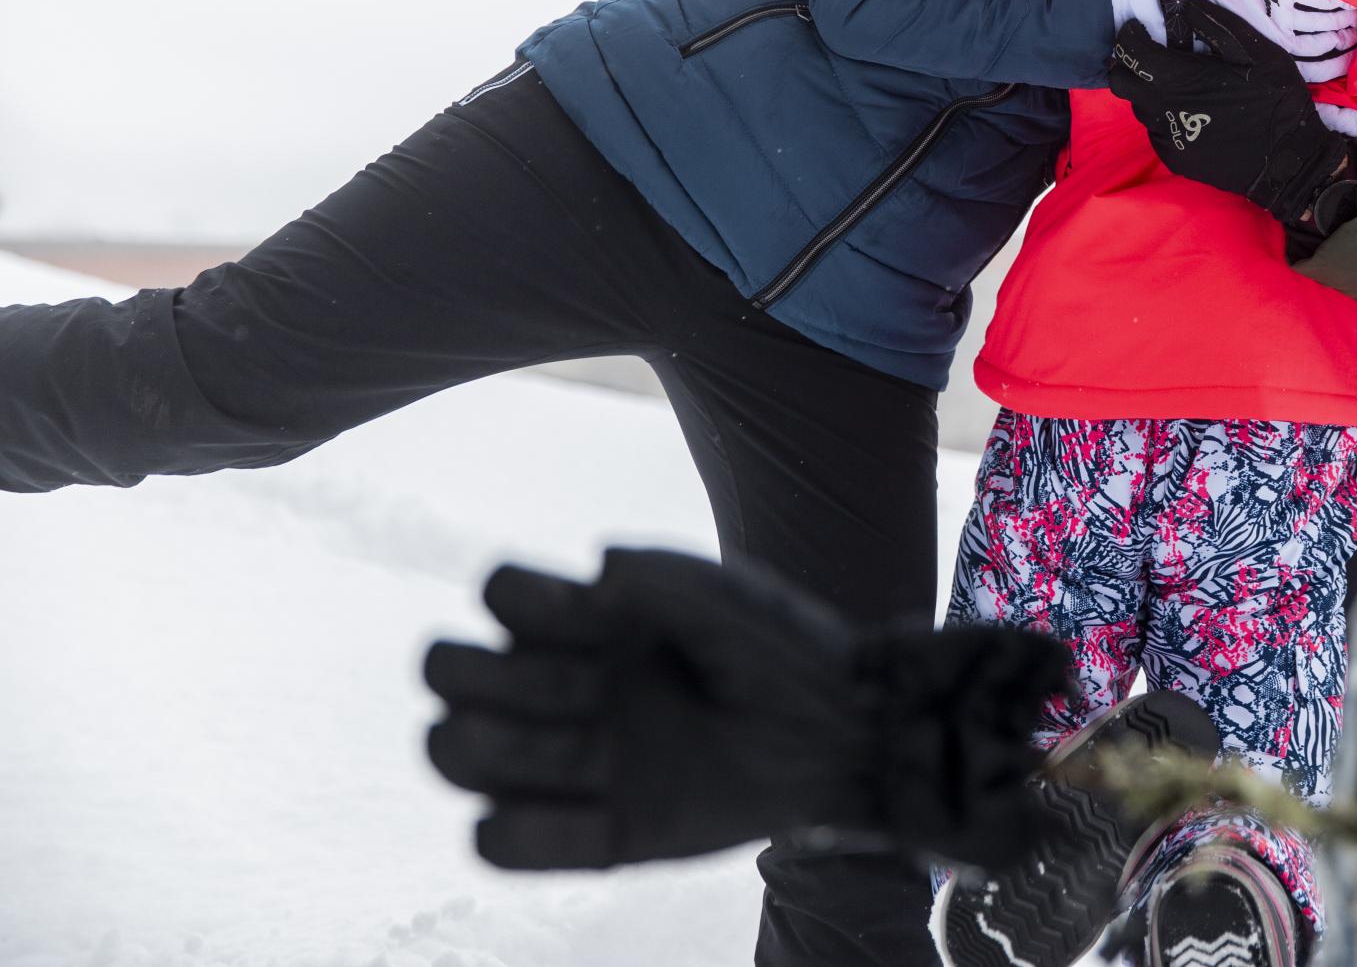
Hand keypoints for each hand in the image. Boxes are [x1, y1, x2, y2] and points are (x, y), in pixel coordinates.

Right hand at [423, 548, 1069, 870]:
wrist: (848, 728)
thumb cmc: (788, 649)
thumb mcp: (728, 595)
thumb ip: (663, 574)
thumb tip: (599, 569)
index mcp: (593, 622)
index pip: (502, 595)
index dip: (522, 598)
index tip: (596, 610)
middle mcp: (571, 685)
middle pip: (452, 671)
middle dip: (477, 673)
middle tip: (577, 686)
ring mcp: (581, 759)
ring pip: (458, 754)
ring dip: (481, 747)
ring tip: (575, 745)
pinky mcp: (607, 832)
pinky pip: (506, 844)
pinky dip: (506, 836)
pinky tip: (561, 809)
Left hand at [1106, 2, 1349, 225]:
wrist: (1287, 163)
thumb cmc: (1275, 101)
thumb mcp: (1258, 53)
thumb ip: (1218, 26)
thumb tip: (1187, 6)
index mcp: (1178, 79)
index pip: (1130, 53)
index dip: (1129, 37)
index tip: (1139, 29)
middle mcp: (1162, 109)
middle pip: (1121, 83)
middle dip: (1129, 66)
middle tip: (1151, 58)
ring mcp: (1166, 136)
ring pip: (1140, 107)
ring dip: (1151, 92)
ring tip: (1181, 87)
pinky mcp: (1174, 157)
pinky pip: (1157, 130)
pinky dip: (1166, 117)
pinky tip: (1194, 114)